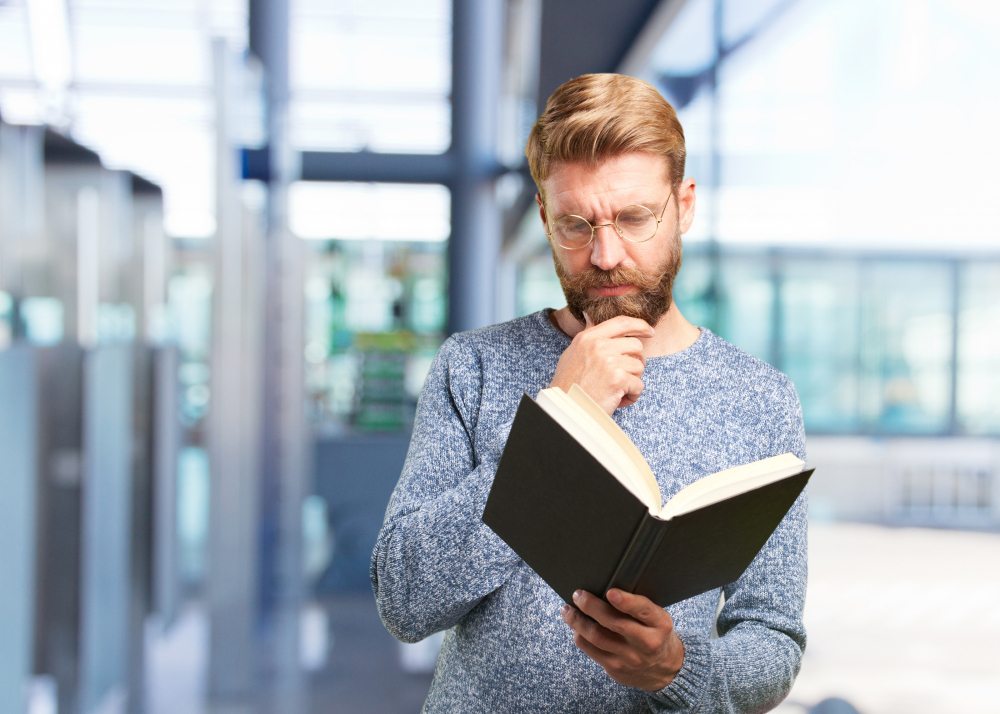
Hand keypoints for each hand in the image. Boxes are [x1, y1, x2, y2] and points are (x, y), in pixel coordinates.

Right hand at [549, 314, 653, 413]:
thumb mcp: (572, 354)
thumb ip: (587, 338)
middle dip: (635, 363)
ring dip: (632, 382)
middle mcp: (598, 346)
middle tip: (624, 377)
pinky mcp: (617, 379)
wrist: (567, 409)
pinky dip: (632, 396)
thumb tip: (589, 317)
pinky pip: (638, 385)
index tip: (650, 331)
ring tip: (616, 391)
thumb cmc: (569, 386)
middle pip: (636, 346)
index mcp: (587, 338)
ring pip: (639, 366)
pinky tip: (618, 400)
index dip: (639, 325)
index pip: (621, 322)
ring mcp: (608, 361)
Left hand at [560, 588, 684, 691]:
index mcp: (660, 624)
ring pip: (597, 638)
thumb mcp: (657, 618)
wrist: (665, 670)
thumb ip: (638, 606)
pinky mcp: (616, 669)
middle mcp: (646, 643)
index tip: (610, 592)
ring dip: (578, 621)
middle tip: (578, 595)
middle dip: (592, 607)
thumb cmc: (656, 634)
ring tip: (568, 610)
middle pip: (614, 623)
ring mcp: (629, 658)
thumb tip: (606, 588)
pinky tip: (575, 627)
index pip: (643, 610)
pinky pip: (591, 651)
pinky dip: (580, 636)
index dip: (626, 601)